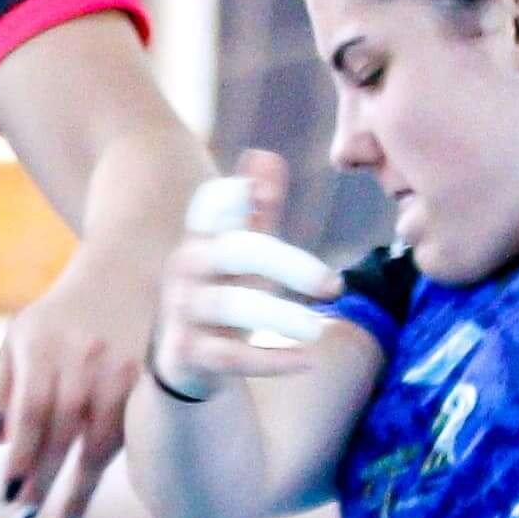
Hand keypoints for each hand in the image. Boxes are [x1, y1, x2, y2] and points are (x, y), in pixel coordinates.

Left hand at [0, 261, 150, 517]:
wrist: (129, 269)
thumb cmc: (62, 315)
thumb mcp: (20, 337)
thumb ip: (3, 388)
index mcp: (42, 346)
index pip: (31, 413)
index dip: (21, 458)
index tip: (8, 496)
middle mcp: (84, 358)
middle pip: (62, 432)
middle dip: (43, 481)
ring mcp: (122, 369)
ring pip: (100, 440)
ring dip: (79, 488)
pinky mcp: (149, 380)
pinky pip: (126, 433)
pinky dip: (107, 466)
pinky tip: (91, 491)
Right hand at [155, 150, 345, 395]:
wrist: (183, 363)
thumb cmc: (223, 295)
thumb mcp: (240, 253)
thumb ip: (256, 210)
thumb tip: (264, 154)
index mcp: (202, 236)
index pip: (214, 207)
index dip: (234, 197)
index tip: (263, 193)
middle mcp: (186, 268)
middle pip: (237, 252)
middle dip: (289, 265)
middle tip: (336, 286)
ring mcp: (182, 311)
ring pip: (230, 306)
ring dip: (280, 316)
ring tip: (317, 330)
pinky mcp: (185, 353)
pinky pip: (228, 356)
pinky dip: (270, 360)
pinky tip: (305, 361)